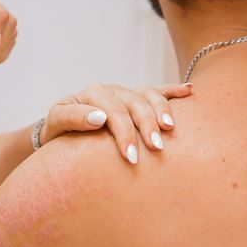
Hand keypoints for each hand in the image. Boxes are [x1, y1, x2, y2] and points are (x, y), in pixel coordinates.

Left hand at [41, 83, 192, 163]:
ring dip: (162, 110)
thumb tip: (99, 118)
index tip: (131, 156)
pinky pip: (156, 91)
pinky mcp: (134, 99)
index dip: (124, 133)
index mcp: (92, 94)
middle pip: (134, 103)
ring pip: (148, 96)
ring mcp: (124, 93)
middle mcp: (110, 90)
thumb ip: (73, 118)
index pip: (112, 112)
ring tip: (170, 128)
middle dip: (146, 125)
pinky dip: (172, 90)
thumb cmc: (58, 131)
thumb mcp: (57, 123)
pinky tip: (189, 90)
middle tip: (156, 149)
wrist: (60, 130)